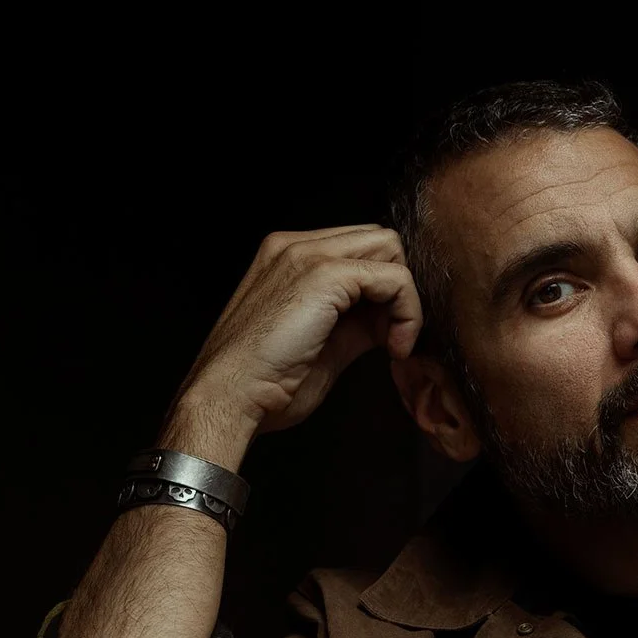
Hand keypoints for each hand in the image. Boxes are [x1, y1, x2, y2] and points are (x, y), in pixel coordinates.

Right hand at [164, 224, 423, 459]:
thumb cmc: (266, 382)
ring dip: (405, 299)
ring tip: (392, 343)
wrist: (229, 395)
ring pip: (390, 250)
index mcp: (289, 257)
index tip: (384, 334)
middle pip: (379, 242)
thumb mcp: (322, 343)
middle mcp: (295, 246)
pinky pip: (395, 278)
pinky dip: (408, 313)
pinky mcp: (324, 275)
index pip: (360, 249)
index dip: (384, 289)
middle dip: (398, 289)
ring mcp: (307, 255)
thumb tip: (392, 320)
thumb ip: (356, 322)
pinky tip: (392, 347)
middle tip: (392, 336)